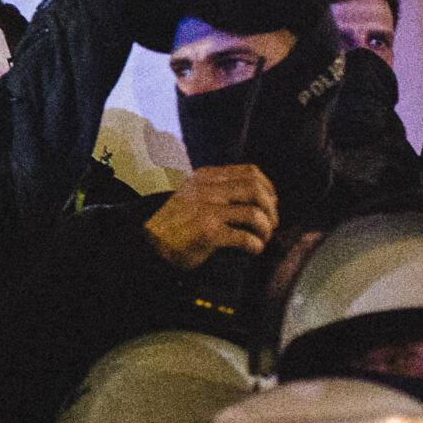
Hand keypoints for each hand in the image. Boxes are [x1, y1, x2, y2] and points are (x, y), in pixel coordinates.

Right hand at [143, 164, 278, 269]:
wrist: (150, 243)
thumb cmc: (175, 224)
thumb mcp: (193, 195)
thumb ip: (218, 189)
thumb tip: (259, 196)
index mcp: (205, 177)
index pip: (250, 172)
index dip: (268, 188)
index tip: (272, 204)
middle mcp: (206, 189)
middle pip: (256, 190)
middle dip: (271, 209)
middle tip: (271, 224)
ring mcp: (206, 210)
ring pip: (254, 214)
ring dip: (265, 229)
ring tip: (262, 239)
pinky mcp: (207, 232)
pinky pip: (244, 237)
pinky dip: (255, 245)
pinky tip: (253, 250)